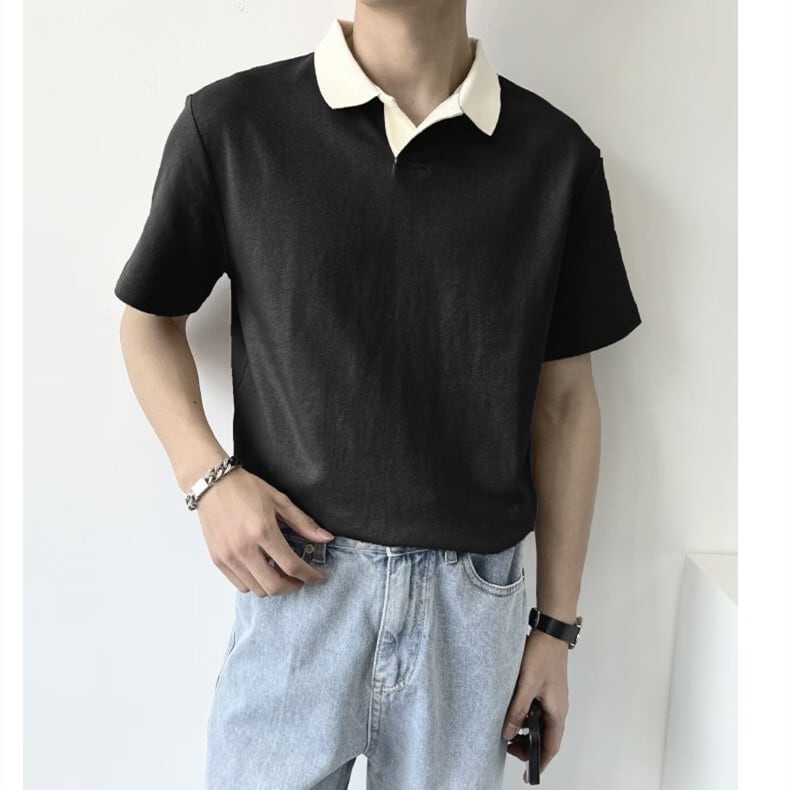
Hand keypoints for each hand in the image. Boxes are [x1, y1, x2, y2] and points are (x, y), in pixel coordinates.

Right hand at [195, 468, 333, 595]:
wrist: (213, 484)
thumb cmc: (246, 488)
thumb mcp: (279, 501)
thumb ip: (303, 523)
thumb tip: (326, 538)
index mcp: (263, 530)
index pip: (291, 565)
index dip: (310, 576)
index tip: (319, 578)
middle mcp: (244, 548)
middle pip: (274, 586)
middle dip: (292, 587)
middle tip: (300, 578)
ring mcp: (228, 556)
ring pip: (257, 590)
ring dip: (273, 586)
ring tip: (280, 572)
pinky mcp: (217, 560)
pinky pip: (240, 585)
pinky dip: (255, 583)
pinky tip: (262, 569)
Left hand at [501, 628, 569, 781]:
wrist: (551, 630)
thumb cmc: (542, 655)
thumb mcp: (526, 685)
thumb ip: (517, 710)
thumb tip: (509, 734)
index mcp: (557, 711)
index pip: (551, 746)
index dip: (540, 762)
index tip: (528, 774)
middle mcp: (558, 707)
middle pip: (547, 737)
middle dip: (530, 747)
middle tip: (509, 747)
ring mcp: (554, 697)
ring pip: (542, 723)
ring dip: (528, 731)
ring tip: (509, 730)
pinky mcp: (547, 687)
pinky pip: (539, 710)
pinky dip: (528, 717)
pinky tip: (515, 711)